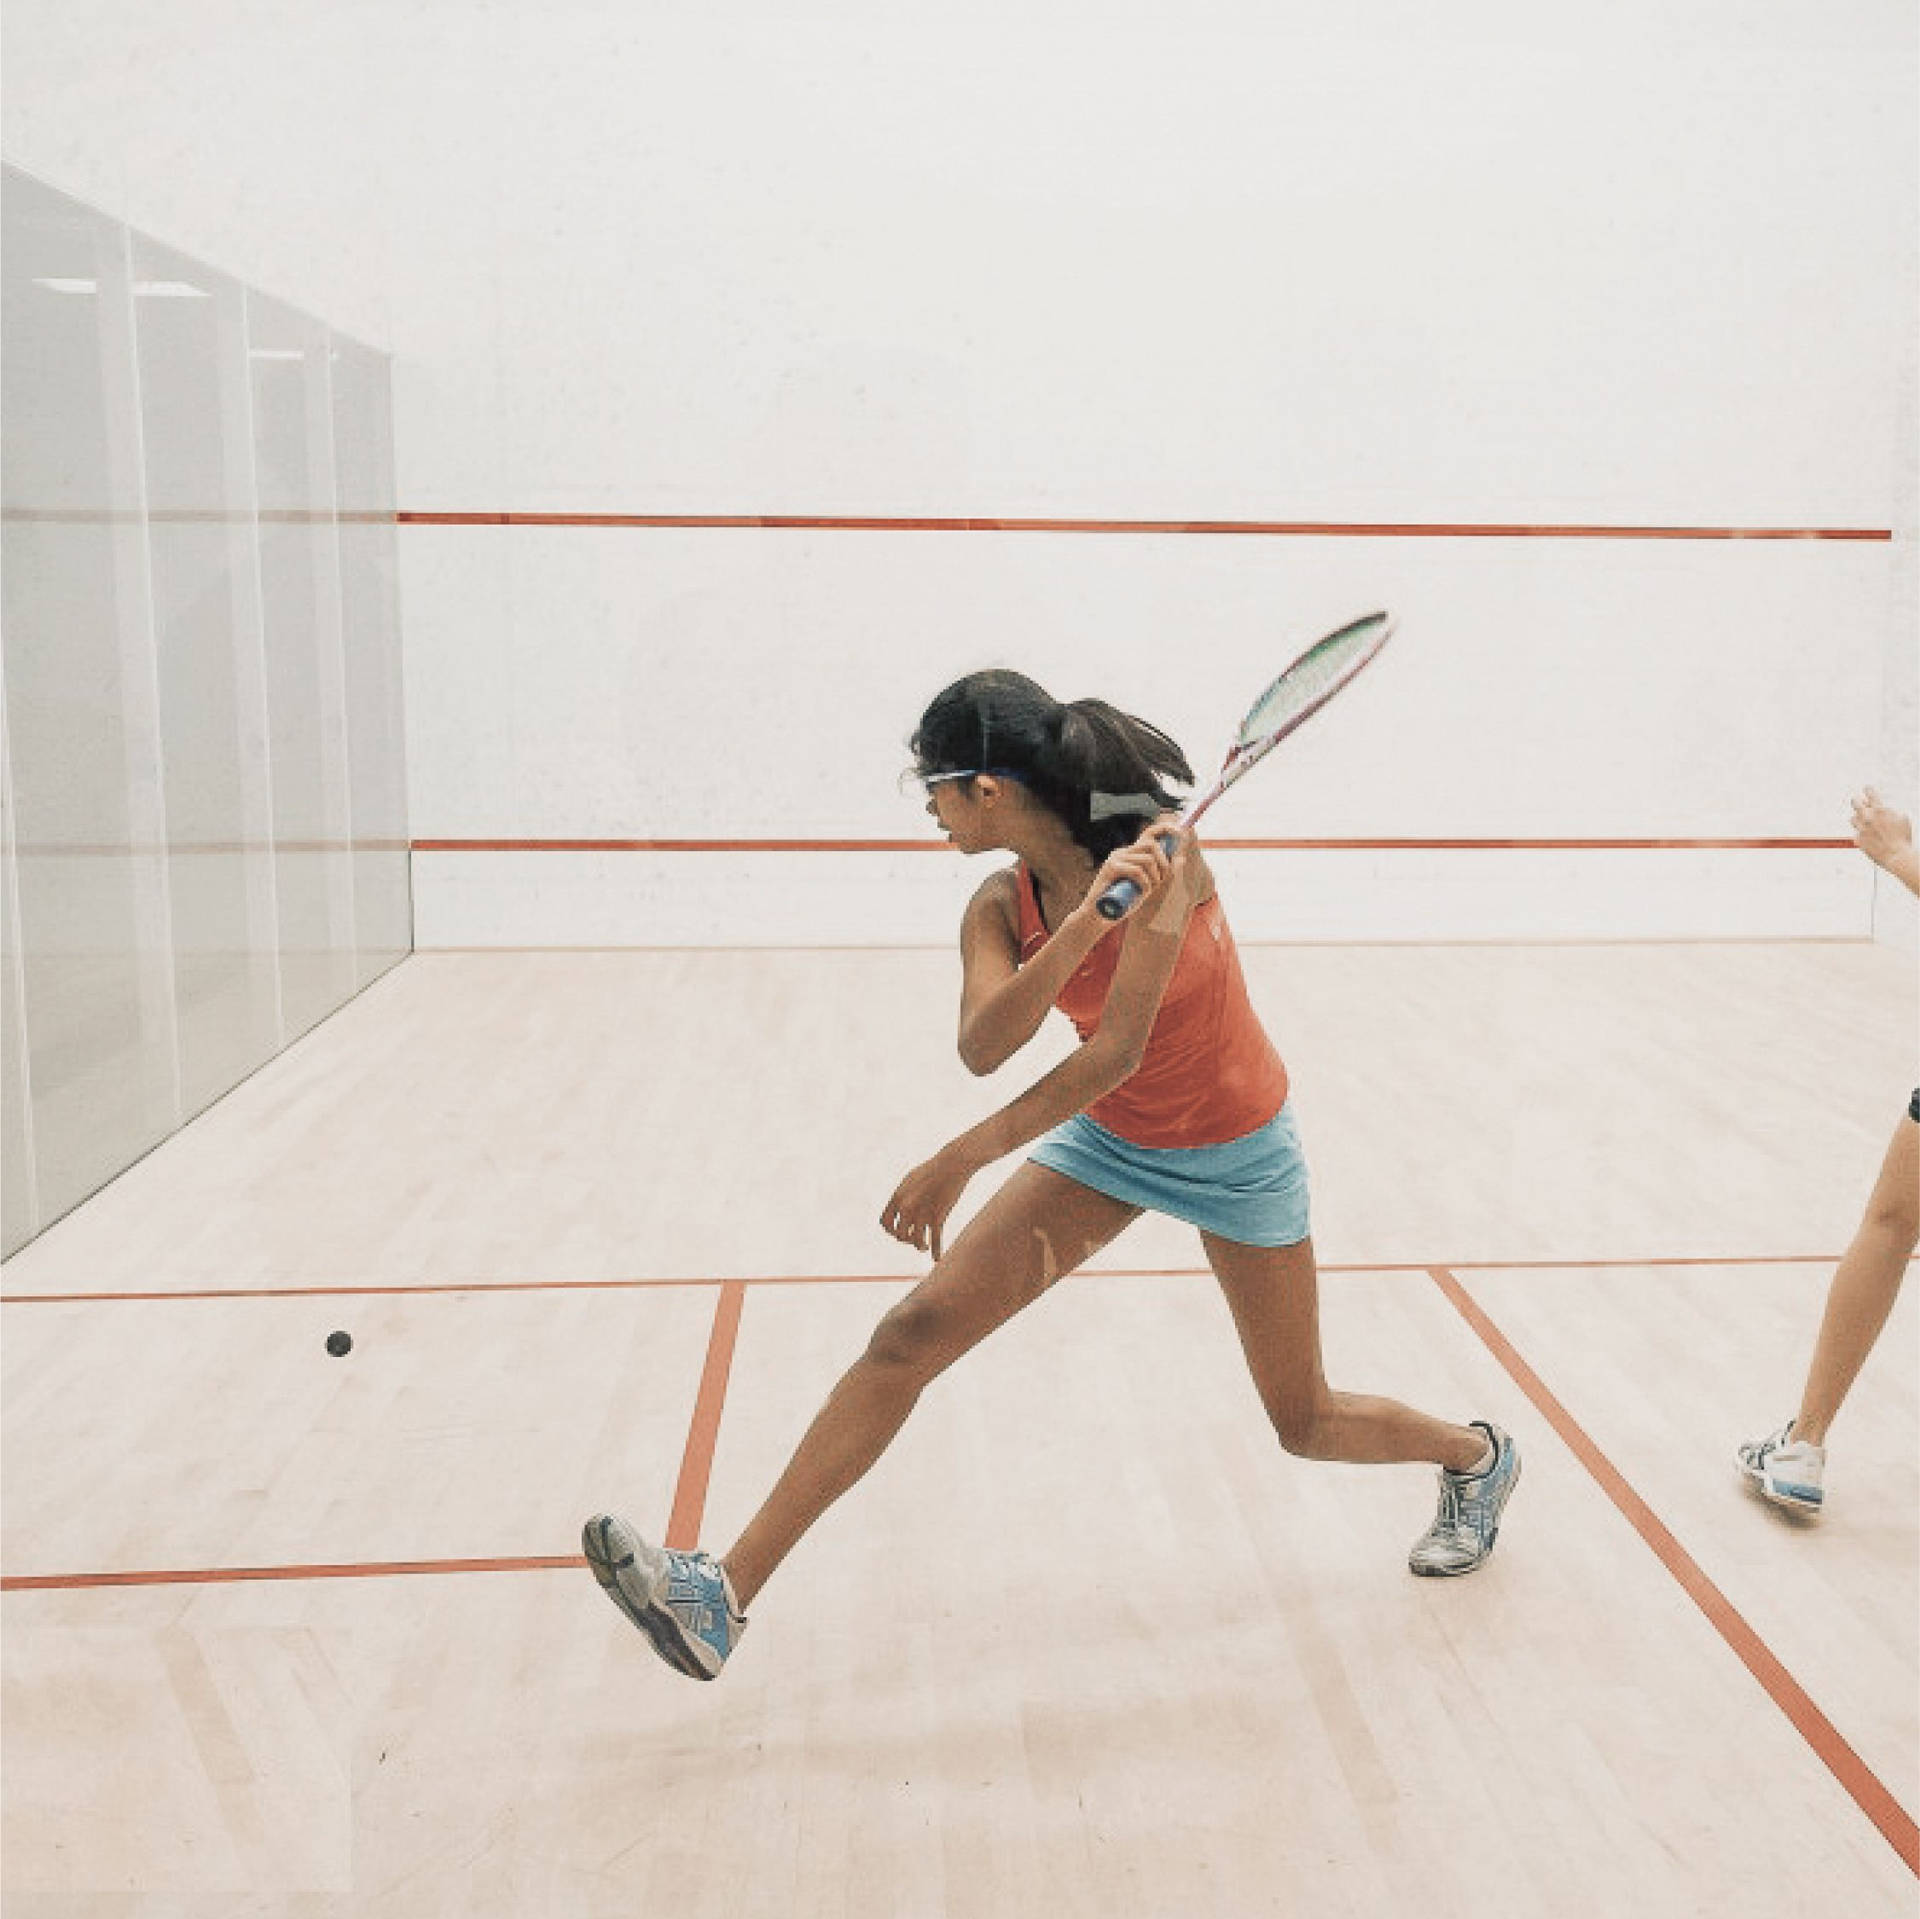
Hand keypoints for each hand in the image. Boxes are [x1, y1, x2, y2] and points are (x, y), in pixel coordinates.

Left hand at [880, 1142, 980, 1260]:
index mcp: (897, 1197)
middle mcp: (906, 1207)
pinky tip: (937, 1258)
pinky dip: (936, 1251)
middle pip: (899, 1235)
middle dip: (905, 1239)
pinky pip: (934, 1240)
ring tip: (924, 1247)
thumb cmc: (933, 1170)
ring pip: (916, 1241)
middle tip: (914, 1238)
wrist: (952, 1164)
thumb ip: (903, 1194)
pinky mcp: (938, 1216)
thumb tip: (898, 1206)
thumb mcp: (911, 1179)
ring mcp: (922, 1212)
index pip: (885, 1223)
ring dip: (920, 1246)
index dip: (891, 1230)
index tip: (900, 1230)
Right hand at [1080, 815, 1192, 922]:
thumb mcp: (1147, 885)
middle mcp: (1122, 853)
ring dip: (1155, 876)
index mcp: (1130, 853)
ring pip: (1147, 859)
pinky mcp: (1110, 869)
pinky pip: (1138, 871)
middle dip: (1164, 862)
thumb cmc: (1123, 902)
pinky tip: (1143, 893)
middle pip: (1151, 843)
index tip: (1181, 833)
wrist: (1098, 917)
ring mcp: (1115, 859)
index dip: (1166, 829)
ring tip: (1150, 889)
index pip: (1150, 833)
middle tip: (1161, 880)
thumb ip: (1162, 872)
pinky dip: (1146, 883)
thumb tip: (1181, 858)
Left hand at [1851, 788, 1912, 873]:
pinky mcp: (1858, 839)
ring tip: (1864, 819)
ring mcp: (1861, 829)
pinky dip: (1861, 832)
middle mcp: (1868, 818)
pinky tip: (1869, 835)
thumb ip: (1892, 812)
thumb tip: (1885, 808)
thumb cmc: (1903, 838)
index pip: (1870, 794)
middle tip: (1857, 799)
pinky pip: (1856, 833)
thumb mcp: (1903, 820)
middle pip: (1855, 803)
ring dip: (1857, 817)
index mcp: (1880, 810)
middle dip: (1856, 800)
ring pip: (1853, 818)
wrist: (1897, 856)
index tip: (1867, 788)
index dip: (1868, 789)